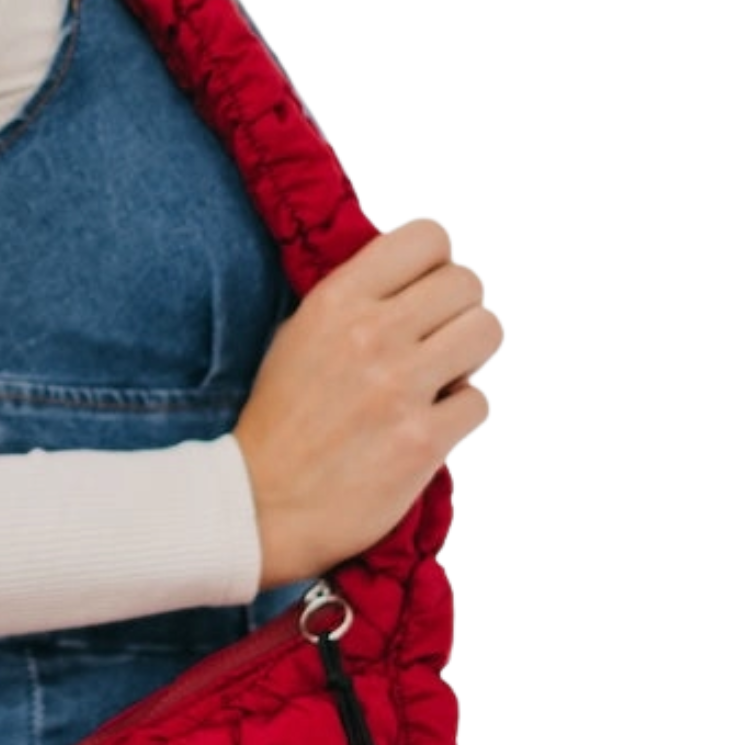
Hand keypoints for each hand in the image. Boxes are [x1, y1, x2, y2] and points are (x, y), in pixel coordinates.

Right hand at [231, 218, 500, 586]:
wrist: (257, 506)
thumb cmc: (278, 424)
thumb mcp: (297, 337)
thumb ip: (355, 302)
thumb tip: (414, 281)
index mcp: (337, 301)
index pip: (428, 237)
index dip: (435, 267)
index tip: (420, 299)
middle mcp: (371, 335)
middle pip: (468, 283)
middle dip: (456, 315)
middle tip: (431, 348)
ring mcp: (399, 388)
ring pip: (486, 332)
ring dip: (467, 359)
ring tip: (436, 382)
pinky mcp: (422, 441)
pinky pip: (479, 402)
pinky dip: (457, 417)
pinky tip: (423, 428)